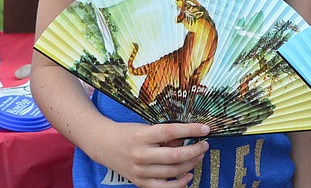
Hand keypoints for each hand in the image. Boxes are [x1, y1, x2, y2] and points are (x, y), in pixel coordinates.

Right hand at [94, 122, 209, 187]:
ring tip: (199, 156)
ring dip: (191, 164)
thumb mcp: (146, 128)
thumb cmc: (129, 133)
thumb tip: (189, 139)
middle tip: (204, 145)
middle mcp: (140, 154)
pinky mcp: (140, 182)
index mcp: (142, 136)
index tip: (205, 129)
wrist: (105, 145)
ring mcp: (140, 171)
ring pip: (173, 171)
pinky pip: (165, 187)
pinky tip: (189, 175)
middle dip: (195, 150)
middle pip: (175, 155)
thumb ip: (166, 135)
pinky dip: (180, 183)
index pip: (172, 131)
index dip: (191, 130)